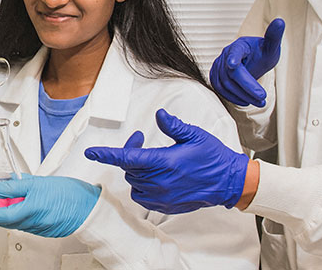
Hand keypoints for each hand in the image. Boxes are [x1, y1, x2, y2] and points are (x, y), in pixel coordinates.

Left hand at [0, 174, 100, 237]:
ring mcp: (38, 229)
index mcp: (31, 208)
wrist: (90, 209)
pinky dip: (16, 216)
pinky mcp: (43, 232)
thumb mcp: (40, 182)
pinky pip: (24, 225)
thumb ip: (18, 185)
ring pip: (13, 222)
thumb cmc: (70, 193)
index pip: (0, 209)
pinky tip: (16, 208)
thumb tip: (1, 183)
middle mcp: (32, 222)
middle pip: (4, 219)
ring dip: (2, 214)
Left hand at [84, 109, 248, 212]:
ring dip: (136, 169)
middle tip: (140, 139)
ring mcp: (162, 196)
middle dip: (130, 152)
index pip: (128, 158)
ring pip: (134, 182)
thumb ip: (173, 126)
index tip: (92, 153)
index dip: (107, 155)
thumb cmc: (213, 157)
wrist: (229, 182)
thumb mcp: (194, 135)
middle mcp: (160, 182)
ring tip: (151, 158)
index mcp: (165, 162)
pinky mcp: (166, 205)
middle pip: (130, 168)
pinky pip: (142, 196)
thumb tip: (159, 116)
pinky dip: (142, 185)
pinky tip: (154, 175)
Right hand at [209, 18, 283, 106]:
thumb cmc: (262, 53)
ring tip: (259, 102)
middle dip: (247, 87)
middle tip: (262, 98)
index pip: (235, 51)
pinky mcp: (216, 76)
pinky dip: (233, 97)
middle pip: (232, 73)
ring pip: (225, 83)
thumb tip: (280, 21)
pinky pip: (220, 89)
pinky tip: (246, 101)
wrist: (252, 60)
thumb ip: (274, 36)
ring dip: (242, 95)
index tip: (233, 64)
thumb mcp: (271, 46)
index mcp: (240, 45)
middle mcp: (226, 54)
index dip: (233, 57)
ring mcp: (219, 65)